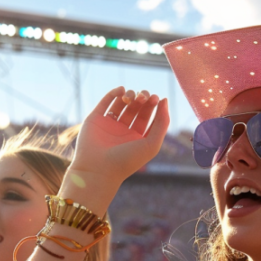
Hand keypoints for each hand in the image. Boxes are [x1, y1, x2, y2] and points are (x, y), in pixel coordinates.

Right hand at [66, 87, 168, 203]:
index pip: (148, 115)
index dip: (153, 105)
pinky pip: (105, 103)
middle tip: (144, 96)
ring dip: (129, 95)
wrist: (98, 170)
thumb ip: (162, 123)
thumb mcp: (152, 144)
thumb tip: (165, 99)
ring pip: (121, 103)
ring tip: (132, 96)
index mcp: (138, 137)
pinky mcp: (95, 120)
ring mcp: (109, 125)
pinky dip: (113, 94)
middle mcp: (123, 131)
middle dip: (142, 98)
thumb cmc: (127, 161)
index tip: (156, 98)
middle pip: (136, 108)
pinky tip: (122, 90)